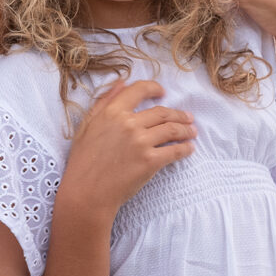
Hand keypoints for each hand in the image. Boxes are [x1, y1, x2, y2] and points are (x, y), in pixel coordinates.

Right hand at [60, 80, 195, 219]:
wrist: (86, 193)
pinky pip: (174, 151)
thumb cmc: (83, 161)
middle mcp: (128, 123)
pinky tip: (189, 149)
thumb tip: (121, 83)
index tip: (162, 92)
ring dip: (186, 130)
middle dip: (178, 114)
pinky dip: (185, 149)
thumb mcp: (87, 125)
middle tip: (188, 117)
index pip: (139, 90)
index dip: (154, 88)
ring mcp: (141, 142)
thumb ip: (104, 102)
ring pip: (172, 129)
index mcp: (112, 112)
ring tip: (192, 131)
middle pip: (162, 112)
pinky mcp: (150, 161)